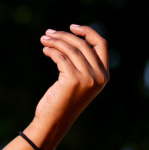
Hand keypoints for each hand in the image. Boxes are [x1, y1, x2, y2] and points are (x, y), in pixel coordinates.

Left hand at [30, 24, 108, 144]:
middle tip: (47, 33)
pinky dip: (52, 51)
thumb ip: (80, 64)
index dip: (88, 32)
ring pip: (72, 49)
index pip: (101, 44)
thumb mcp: (77, 81)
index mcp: (104, 75)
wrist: (53, 122)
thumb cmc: (62, 102)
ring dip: (56, 41)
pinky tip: (45, 50)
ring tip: (43, 39)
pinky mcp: (73, 80)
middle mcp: (99, 76)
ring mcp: (87, 78)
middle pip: (83, 44)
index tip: (72, 27)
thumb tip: (69, 39)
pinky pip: (62, 57)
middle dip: (64, 36)